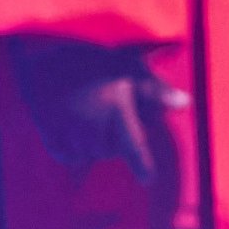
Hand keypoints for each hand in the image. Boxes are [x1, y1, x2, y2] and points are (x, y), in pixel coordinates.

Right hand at [13, 41, 180, 192]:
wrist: (43, 48)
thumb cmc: (92, 56)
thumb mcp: (129, 66)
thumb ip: (155, 90)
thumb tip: (185, 103)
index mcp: (116, 109)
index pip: (134, 147)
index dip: (141, 165)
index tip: (149, 180)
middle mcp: (92, 125)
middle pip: (110, 151)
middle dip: (113, 140)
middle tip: (106, 115)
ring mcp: (68, 131)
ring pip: (87, 156)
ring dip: (92, 147)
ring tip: (88, 118)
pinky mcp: (48, 132)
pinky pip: (65, 156)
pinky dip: (72, 151)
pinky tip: (73, 133)